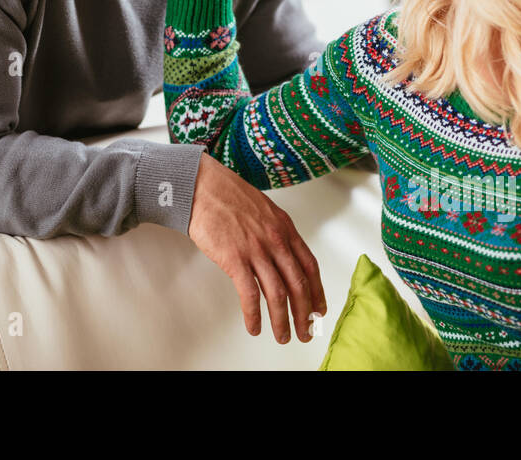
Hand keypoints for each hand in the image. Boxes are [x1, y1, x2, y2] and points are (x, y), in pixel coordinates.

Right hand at [187, 152, 326, 342]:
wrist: (201, 186)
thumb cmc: (227, 194)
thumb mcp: (263, 209)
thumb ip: (274, 232)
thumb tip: (280, 255)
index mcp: (285, 228)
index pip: (310, 266)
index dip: (317, 291)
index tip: (318, 309)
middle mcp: (276, 240)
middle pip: (298, 284)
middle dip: (304, 314)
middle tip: (305, 332)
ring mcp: (257, 250)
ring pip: (278, 294)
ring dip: (282, 320)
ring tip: (282, 336)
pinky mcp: (235, 259)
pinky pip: (250, 294)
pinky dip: (254, 315)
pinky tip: (254, 326)